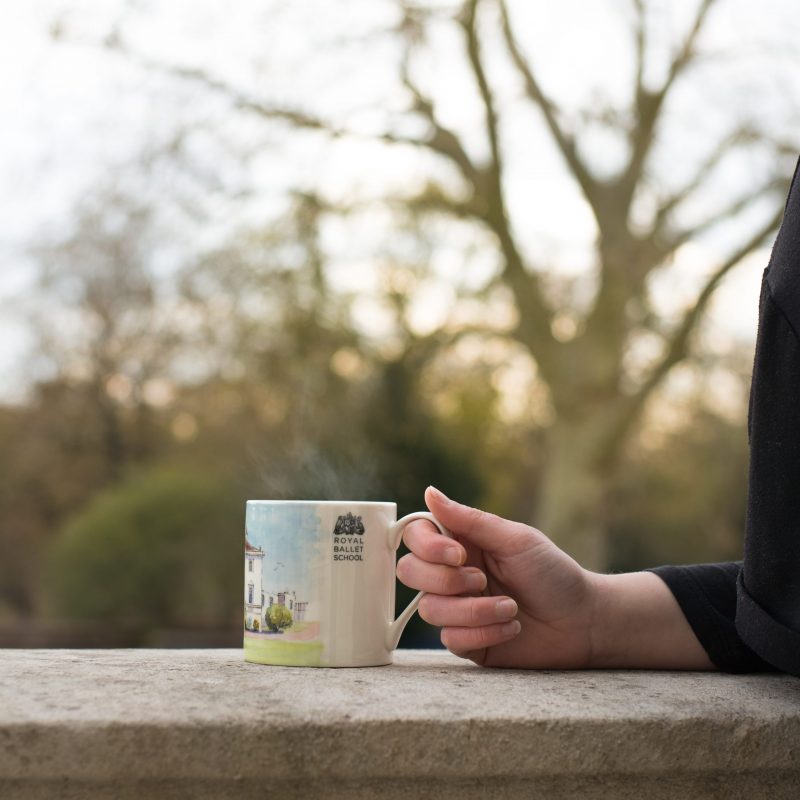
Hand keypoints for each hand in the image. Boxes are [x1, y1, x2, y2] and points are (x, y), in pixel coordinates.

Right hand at [397, 486, 595, 667]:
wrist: (582, 622)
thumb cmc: (553, 573)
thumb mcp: (515, 540)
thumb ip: (469, 519)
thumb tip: (429, 491)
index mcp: (461, 543)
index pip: (416, 536)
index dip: (427, 547)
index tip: (459, 555)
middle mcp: (452, 573)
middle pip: (410, 572)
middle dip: (446, 580)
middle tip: (482, 580)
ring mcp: (457, 608)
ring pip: (429, 609)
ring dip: (473, 610)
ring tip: (511, 609)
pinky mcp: (466, 640)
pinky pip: (449, 640)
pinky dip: (482, 634)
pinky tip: (511, 629)